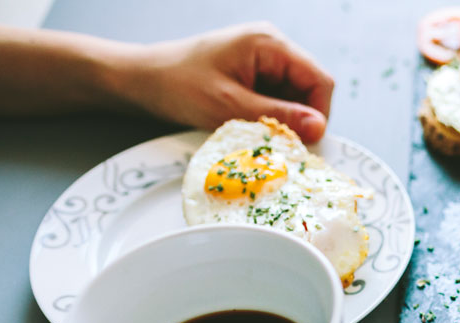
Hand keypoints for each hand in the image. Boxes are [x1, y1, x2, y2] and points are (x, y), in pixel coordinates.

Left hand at [125, 22, 334, 142]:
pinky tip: (247, 123)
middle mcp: (272, 47)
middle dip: (298, 119)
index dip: (318, 115)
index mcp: (270, 43)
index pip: (319, 80)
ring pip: (294, 98)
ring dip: (281, 120)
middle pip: (310, 90)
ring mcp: (264, 60)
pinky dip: (269, 117)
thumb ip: (277, 117)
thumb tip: (319, 128)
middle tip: (275, 141)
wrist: (140, 79)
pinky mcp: (254, 74)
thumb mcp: (229, 106)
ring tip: (253, 131)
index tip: (303, 142)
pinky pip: (277, 100)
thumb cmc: (176, 85)